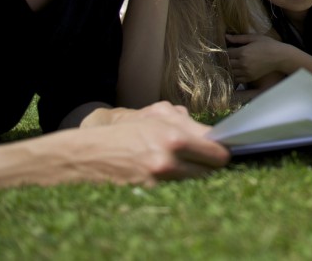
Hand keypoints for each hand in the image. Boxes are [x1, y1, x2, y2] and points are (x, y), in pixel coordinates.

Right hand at [72, 102, 228, 184]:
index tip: (220, 151)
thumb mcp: (158, 116)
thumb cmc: (127, 130)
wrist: (89, 154)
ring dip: (194, 175)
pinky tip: (168, 176)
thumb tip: (213, 135)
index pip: (218, 152)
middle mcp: (169, 161)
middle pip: (211, 171)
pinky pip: (178, 190)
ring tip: (182, 166)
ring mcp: (160, 181)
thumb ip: (190, 124)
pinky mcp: (150, 195)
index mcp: (175, 137)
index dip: (221, 151)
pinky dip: (178, 184)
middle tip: (202, 159)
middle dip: (208, 164)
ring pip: (196, 182)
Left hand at [225, 32, 288, 82]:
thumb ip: (239, 38)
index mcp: (243, 52)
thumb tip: (226, 36)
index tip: (227, 48)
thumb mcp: (254, 38)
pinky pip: (237, 79)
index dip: (225, 50)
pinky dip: (234, 75)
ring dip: (229, 67)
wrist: (280, 57)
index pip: (227, 53)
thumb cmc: (268, 44)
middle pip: (227, 62)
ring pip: (230, 71)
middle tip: (228, 56)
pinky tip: (236, 70)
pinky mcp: (250, 78)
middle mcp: (242, 63)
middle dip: (226, 59)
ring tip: (231, 63)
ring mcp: (246, 72)